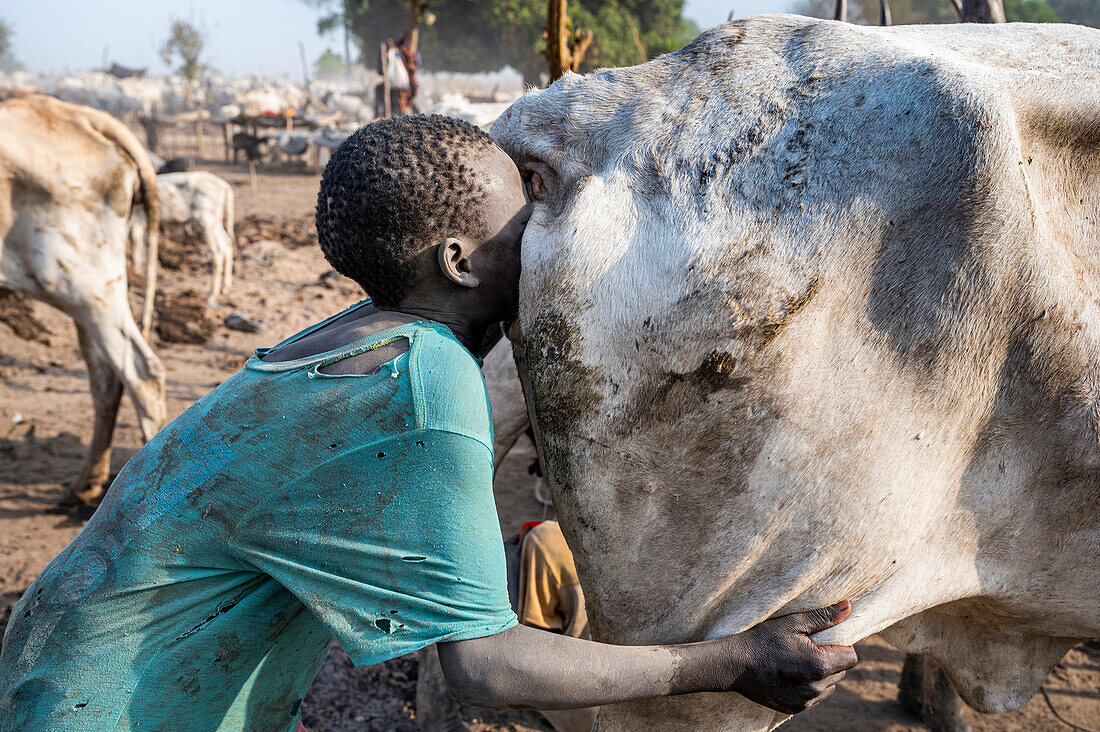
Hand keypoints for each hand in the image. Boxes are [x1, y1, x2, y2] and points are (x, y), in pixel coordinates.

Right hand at [728, 601, 857, 713]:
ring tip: (798, 660)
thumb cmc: (764, 639)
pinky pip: (814, 696)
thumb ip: (823, 617)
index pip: (851, 657)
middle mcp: (816, 687)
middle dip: (832, 659)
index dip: (842, 645)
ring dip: (822, 674)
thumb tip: (849, 607)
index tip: (824, 638)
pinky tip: (791, 673)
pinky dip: (809, 685)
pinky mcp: (796, 708)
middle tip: (809, 647)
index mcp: (820, 665)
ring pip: (829, 686)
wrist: (735, 664)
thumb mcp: (793, 623)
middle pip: (841, 672)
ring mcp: (806, 700)